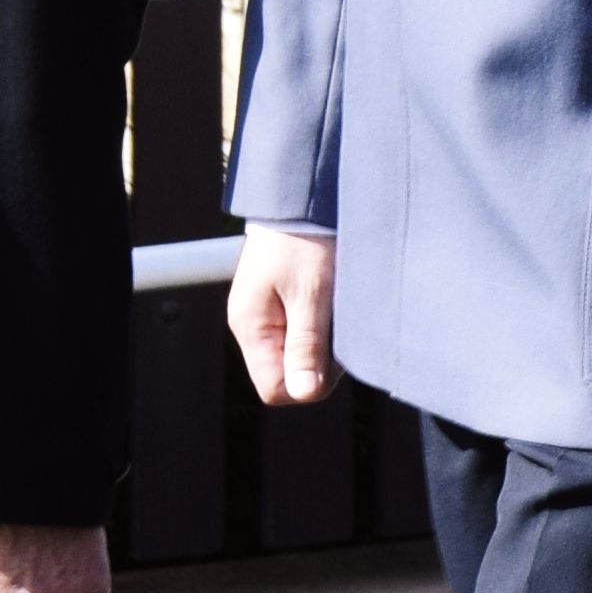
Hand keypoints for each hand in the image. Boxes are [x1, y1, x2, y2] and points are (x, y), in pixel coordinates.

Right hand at [228, 226, 335, 408]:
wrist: (300, 199)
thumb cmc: (305, 241)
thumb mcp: (312, 295)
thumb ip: (306, 346)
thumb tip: (303, 394)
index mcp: (251, 328)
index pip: (275, 389)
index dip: (308, 384)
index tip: (334, 356)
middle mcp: (253, 326)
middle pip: (287, 374)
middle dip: (320, 363)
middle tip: (339, 326)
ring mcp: (266, 315)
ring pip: (298, 354)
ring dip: (323, 342)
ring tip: (336, 308)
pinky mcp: (280, 303)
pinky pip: (302, 332)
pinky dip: (321, 326)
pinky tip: (333, 303)